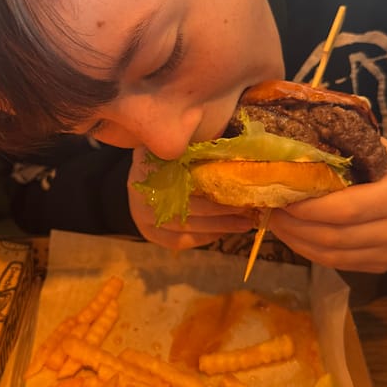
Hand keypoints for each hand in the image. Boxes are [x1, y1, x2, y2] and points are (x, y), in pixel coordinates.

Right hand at [128, 145, 254, 250]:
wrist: (139, 179)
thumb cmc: (166, 158)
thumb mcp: (177, 146)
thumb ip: (196, 145)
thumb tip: (232, 146)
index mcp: (148, 165)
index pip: (182, 177)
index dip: (210, 182)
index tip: (235, 183)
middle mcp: (142, 193)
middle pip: (187, 205)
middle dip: (220, 209)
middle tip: (247, 207)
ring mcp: (143, 217)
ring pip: (186, 227)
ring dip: (219, 226)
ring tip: (245, 222)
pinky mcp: (150, 234)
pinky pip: (181, 241)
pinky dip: (206, 237)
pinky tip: (224, 230)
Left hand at [267, 139, 386, 272]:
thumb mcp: (376, 151)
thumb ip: (341, 154)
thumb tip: (290, 155)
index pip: (345, 208)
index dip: (308, 208)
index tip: (281, 196)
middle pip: (334, 236)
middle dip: (295, 225)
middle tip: (270, 209)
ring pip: (332, 255)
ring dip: (297, 241)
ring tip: (276, 223)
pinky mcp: (381, 267)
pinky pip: (337, 263)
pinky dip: (310, 251)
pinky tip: (294, 235)